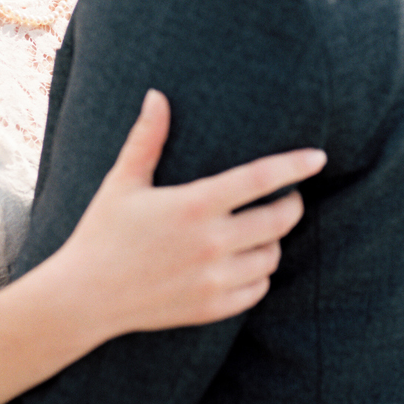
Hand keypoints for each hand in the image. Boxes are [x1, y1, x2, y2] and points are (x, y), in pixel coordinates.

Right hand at [58, 89, 324, 337]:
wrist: (84, 298)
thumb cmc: (103, 233)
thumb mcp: (123, 182)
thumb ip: (147, 138)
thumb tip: (157, 95)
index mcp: (193, 205)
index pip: (260, 178)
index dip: (295, 165)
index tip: (319, 157)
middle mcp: (210, 243)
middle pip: (280, 219)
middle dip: (292, 204)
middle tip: (288, 197)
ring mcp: (214, 279)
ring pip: (272, 256)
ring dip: (274, 241)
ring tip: (260, 230)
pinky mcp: (212, 309)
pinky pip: (258, 289)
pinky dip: (259, 274)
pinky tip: (246, 262)